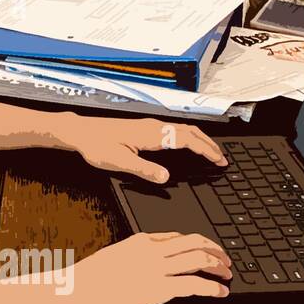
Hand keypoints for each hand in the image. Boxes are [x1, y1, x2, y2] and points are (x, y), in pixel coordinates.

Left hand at [63, 115, 226, 183]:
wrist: (82, 132)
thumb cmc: (97, 144)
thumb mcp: (120, 162)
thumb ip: (144, 170)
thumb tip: (165, 178)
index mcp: (151, 134)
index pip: (187, 139)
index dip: (205, 150)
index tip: (218, 160)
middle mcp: (154, 127)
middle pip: (190, 132)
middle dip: (209, 145)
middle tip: (222, 158)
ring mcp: (150, 126)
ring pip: (183, 130)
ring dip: (200, 140)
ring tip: (211, 152)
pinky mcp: (145, 129)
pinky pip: (174, 131)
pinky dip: (188, 138)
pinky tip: (188, 145)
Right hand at [71, 232, 231, 303]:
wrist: (78, 290)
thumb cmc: (88, 279)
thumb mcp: (113, 258)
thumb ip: (132, 257)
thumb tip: (141, 266)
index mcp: (143, 241)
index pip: (178, 237)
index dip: (198, 243)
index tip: (207, 250)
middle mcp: (154, 250)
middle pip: (195, 242)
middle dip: (216, 250)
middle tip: (226, 260)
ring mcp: (158, 269)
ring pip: (200, 259)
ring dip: (218, 267)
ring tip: (227, 275)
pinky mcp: (160, 289)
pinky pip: (195, 285)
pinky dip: (212, 288)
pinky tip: (220, 293)